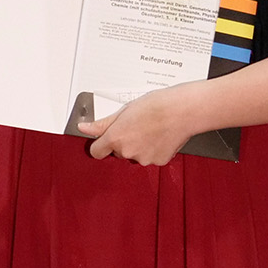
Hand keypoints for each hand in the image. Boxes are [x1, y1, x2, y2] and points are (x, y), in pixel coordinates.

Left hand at [76, 85, 197, 165]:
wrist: (183, 110)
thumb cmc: (157, 106)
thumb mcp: (124, 110)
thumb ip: (102, 124)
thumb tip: (84, 128)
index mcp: (116, 138)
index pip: (97, 152)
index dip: (101, 144)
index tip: (105, 139)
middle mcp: (128, 152)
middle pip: (118, 152)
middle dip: (124, 142)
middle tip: (135, 126)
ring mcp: (144, 159)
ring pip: (135, 155)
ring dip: (140, 146)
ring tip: (150, 129)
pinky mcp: (159, 161)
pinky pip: (151, 158)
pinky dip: (154, 150)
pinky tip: (160, 136)